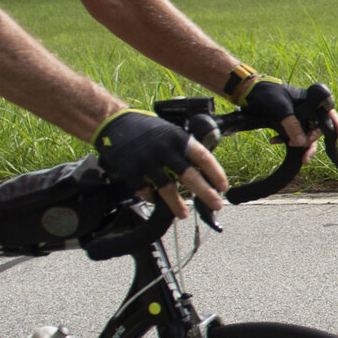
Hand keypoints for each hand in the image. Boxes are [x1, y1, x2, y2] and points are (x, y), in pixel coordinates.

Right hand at [94, 109, 227, 216]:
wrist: (114, 123)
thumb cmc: (146, 129)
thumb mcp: (170, 131)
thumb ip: (184, 149)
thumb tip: (203, 171)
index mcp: (177, 138)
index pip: (203, 157)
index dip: (215, 172)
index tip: (223, 186)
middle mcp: (164, 149)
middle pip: (189, 175)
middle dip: (205, 192)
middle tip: (216, 204)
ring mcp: (147, 160)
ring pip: (167, 188)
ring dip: (176, 204)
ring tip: (182, 214)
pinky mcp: (130, 170)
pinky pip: (145, 190)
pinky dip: (151, 198)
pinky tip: (156, 201)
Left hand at [240, 78, 337, 149]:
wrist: (248, 93)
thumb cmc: (267, 94)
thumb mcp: (280, 108)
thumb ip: (292, 124)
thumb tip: (301, 142)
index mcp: (311, 100)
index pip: (330, 114)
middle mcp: (308, 109)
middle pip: (319, 129)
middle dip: (310, 140)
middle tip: (297, 145)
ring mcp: (299, 117)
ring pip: (307, 135)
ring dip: (301, 145)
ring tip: (300, 158)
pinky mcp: (289, 124)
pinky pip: (294, 137)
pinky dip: (287, 141)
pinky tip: (275, 141)